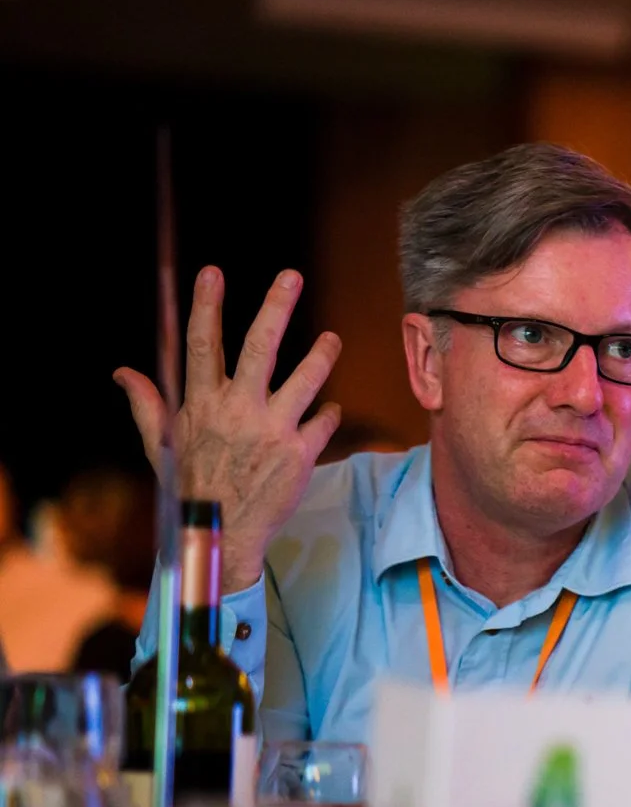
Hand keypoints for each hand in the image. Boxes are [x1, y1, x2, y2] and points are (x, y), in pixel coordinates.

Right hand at [114, 267, 342, 592]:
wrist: (221, 534)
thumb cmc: (190, 485)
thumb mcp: (159, 446)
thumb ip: (147, 405)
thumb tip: (122, 372)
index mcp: (202, 404)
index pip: (201, 344)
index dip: (206, 306)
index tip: (212, 272)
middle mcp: (238, 411)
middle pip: (259, 346)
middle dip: (275, 307)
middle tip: (290, 275)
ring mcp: (272, 430)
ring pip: (305, 378)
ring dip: (322, 355)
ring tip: (332, 340)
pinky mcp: (301, 453)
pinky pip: (323, 420)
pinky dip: (328, 412)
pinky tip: (328, 409)